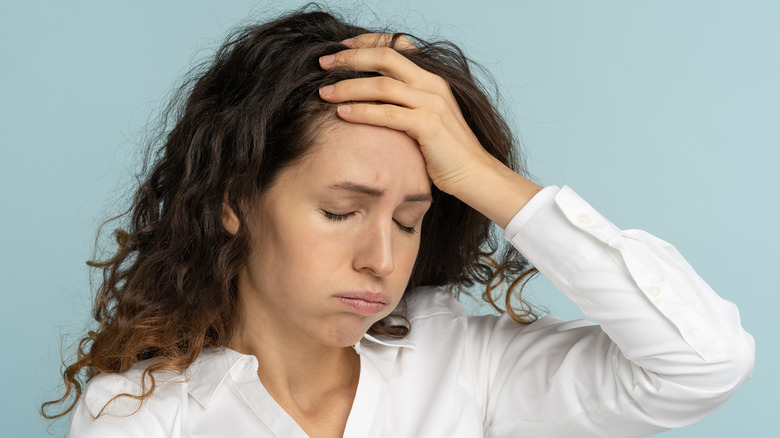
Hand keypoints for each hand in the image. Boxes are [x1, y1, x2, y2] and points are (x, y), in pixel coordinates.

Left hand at [318, 34, 540, 227]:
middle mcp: (432, 84)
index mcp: (431, 77)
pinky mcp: (429, 125)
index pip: (396, 46)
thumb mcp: (427, 116)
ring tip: (324, 92)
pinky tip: (342, 114)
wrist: (474, 174)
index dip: (366, 43)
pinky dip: (362, 112)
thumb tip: (372, 96)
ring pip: (382, 86)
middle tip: (323, 64)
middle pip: (385, 58)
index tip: (340, 48)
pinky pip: (388, 114)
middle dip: (350, 59)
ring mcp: (432, 103)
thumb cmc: (445, 150)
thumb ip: (405, 101)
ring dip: (348, 87)